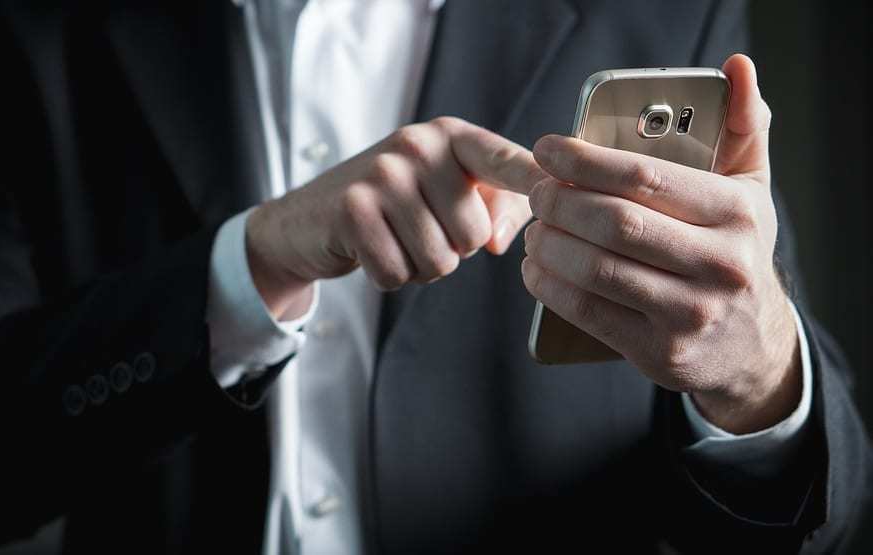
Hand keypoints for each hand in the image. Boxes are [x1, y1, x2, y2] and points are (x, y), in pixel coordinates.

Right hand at [247, 117, 545, 319]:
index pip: (505, 160)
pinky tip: (371, 251)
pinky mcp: (353, 210)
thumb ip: (492, 206)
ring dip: (420, 267)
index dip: (538, 180)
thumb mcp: (443, 193)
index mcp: (449, 136)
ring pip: (439, 259)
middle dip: (451, 249)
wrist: (307, 220)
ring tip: (394, 240)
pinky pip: (399, 273)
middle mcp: (417, 145)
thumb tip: (499, 240)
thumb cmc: (390, 208)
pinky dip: (389, 277)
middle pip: (473, 233)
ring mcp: (382, 174)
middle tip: (417, 230)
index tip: (566, 191)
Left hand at [522, 54, 800, 433]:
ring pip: (595, 269)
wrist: (752, 346)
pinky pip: (587, 312)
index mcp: (737, 214)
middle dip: (558, 201)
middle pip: (613, 223)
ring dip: (547, 244)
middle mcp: (720, 265)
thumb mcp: (751, 189)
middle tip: (536, 190)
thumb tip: (736, 67)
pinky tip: (536, 268)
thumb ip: (743, 127)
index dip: (584, 160)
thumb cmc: (736, 251)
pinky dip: (549, 286)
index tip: (547, 149)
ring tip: (534, 228)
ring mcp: (690, 314)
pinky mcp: (659, 352)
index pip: (645, 178)